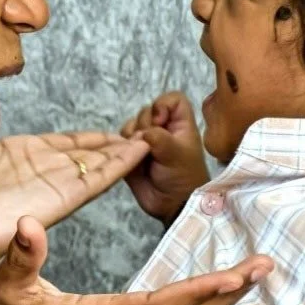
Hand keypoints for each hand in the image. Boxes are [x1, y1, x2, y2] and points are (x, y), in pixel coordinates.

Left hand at [0, 132, 150, 264]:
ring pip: (95, 165)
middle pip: (83, 155)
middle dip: (108, 146)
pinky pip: (96, 178)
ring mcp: (52, 185)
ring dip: (120, 153)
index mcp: (17, 157)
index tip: (105, 133)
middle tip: (136, 135)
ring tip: (146, 142)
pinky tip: (138, 152)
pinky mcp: (62, 198)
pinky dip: (118, 165)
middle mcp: (39, 171)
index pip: (59, 145)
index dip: (84, 140)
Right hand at [121, 92, 209, 225]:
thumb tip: (142, 132)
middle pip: (147, 110)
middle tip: (149, 142)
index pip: (172, 99)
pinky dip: (122, 144)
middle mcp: (164, 129)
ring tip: (139, 151)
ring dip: (132, 134)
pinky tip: (128, 155)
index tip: (160, 121)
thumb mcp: (177, 154)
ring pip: (132, 124)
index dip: (163, 105)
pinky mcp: (132, 153)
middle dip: (144, 123)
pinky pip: (121, 140)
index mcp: (180, 125)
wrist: (171, 205)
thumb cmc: (183, 177)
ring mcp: (147, 141)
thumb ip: (160, 137)